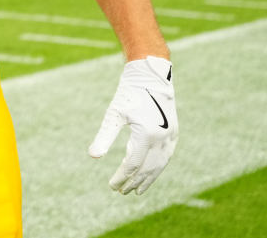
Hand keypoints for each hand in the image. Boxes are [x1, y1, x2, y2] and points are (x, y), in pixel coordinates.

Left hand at [88, 56, 177, 194]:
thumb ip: (104, 136)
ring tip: (136, 190)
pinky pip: (166, 156)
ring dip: (148, 179)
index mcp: (145, 135)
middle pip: (147, 169)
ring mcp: (170, 136)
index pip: (132, 164)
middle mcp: (161, 138)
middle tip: (121, 192)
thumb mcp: (114, 114)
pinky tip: (150, 173)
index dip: (122, 177)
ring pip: (159, 165)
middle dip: (134, 182)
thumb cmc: (128, 93)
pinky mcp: (173, 132)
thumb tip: (93, 156)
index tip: (112, 186)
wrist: (150, 76)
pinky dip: (157, 168)